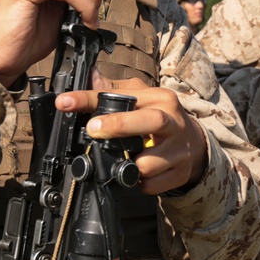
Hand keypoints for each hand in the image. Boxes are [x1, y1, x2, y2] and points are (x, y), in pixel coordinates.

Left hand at [54, 74, 208, 194]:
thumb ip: (112, 89)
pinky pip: (153, 184)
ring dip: (127, 165)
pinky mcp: (180, 172)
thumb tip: (89, 74)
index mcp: (162, 99)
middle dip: (119, 125)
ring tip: (120, 160)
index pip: (124, 95)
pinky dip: (139, 183)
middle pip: (151, 121)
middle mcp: (174, 122)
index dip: (91, 99)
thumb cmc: (161, 117)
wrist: (193, 142)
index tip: (66, 102)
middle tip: (93, 129)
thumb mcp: (140, 98)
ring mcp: (179, 149)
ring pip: (148, 163)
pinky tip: (136, 175)